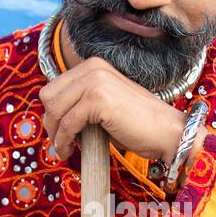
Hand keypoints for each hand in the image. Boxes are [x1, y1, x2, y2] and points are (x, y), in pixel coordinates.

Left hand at [39, 56, 188, 164]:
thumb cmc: (138, 124)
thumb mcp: (105, 105)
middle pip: (48, 96)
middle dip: (50, 122)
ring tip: (63, 150)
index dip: (52, 112)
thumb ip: (82, 103)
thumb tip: (53, 118)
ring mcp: (95, 81)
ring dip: (55, 134)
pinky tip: (69, 151)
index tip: (58, 132)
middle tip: (59, 142)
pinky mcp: (97, 99)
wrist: (167, 131)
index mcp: (94, 66)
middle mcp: (93, 68)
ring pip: (55, 110)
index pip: (54, 87)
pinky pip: (68, 123)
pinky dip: (64, 140)